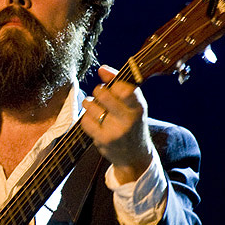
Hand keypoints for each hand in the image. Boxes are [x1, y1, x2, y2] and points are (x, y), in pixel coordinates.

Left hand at [80, 65, 152, 183]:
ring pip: (91, 106)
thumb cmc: (132, 124)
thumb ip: (120, 85)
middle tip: (101, 95)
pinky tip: (93, 120)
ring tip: (95, 107)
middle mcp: (128, 119)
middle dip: (98, 91)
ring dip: (90, 103)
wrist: (135, 156)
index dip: (113, 81)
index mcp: (139, 106)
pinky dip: (86, 118)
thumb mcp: (134, 105)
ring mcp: (115, 131)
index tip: (112, 84)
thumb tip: (102, 68)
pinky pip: (85, 120)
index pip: (124, 88)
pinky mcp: (103, 140)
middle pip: (103, 94)